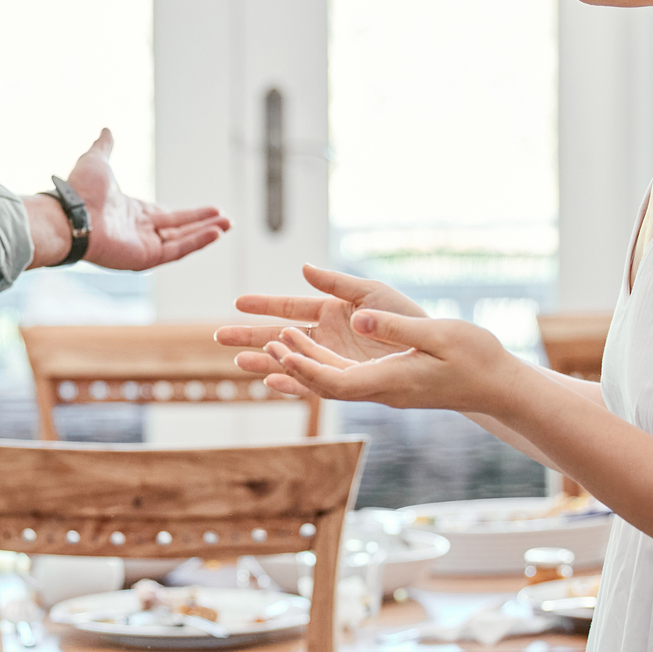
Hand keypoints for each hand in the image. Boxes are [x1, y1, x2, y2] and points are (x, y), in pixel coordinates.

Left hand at [36, 129, 229, 270]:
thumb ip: (105, 147)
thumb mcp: (97, 160)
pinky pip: (177, 250)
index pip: (166, 216)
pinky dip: (197, 242)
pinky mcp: (145, 258)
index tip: (210, 210)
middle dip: (203, 224)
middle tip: (226, 219)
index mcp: (131, 213)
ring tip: (228, 225)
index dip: (189, 215)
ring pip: (182, 241)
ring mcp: (143, 246)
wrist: (71, 213)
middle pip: (179, 229)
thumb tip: (106, 129)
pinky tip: (215, 232)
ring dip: (206, 233)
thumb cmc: (81, 190)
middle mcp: (139, 232)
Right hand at [214, 265, 426, 370]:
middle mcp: (326, 336)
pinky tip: (273, 381)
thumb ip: (336, 283)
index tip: (237, 303)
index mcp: (330, 310)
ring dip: (265, 360)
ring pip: (290, 359)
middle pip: (280, 335)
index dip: (263, 304)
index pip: (289, 306)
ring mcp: (332, 358)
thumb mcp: (371, 292)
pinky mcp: (344, 378)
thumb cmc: (406, 316)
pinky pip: (312, 382)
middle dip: (251, 336)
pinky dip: (292, 383)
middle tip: (219, 336)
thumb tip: (304, 268)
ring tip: (237, 362)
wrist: (432, 348)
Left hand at [251, 307, 520, 414]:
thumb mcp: (437, 334)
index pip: (335, 382)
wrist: (497, 384)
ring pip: (333, 381)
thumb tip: (355, 317)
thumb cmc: (475, 357)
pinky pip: (347, 378)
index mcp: (390, 381)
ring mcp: (385, 389)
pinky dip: (323, 365)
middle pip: (325, 384)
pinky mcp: (390, 382)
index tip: (280, 351)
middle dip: (291, 366)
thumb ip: (394, 327)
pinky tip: (309, 353)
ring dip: (304, 362)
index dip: (304, 369)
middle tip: (263, 343)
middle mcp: (381, 390)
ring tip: (276, 340)